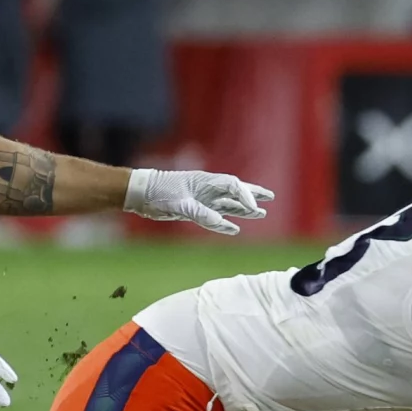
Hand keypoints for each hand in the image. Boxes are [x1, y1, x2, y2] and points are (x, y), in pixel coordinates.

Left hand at [124, 169, 273, 234]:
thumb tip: (221, 222)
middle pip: (236, 191)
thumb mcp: (180, 204)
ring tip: (260, 214)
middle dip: (253, 195)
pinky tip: (235, 228)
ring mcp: (201, 200)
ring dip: (243, 210)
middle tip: (270, 197)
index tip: (255, 208)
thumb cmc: (159, 193)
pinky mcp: (194, 210)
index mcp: (206, 182)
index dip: (247, 196)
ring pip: (228, 205)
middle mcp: (207, 189)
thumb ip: (201, 213)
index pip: (234, 186)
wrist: (141, 194)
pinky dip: (226, 222)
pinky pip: (215, 217)